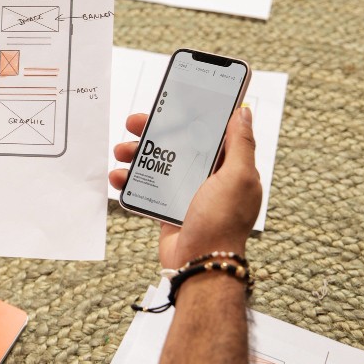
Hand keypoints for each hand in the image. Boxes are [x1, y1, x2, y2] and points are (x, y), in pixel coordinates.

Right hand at [108, 107, 261, 268]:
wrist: (199, 263)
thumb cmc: (222, 222)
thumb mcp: (238, 177)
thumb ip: (241, 143)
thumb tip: (244, 112)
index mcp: (229, 166)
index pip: (211, 131)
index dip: (192, 114)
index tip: (173, 101)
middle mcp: (209, 176)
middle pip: (178, 143)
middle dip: (154, 132)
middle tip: (134, 123)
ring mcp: (186, 191)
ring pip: (158, 162)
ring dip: (137, 154)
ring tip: (121, 152)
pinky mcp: (167, 206)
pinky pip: (146, 186)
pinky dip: (130, 180)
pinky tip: (119, 176)